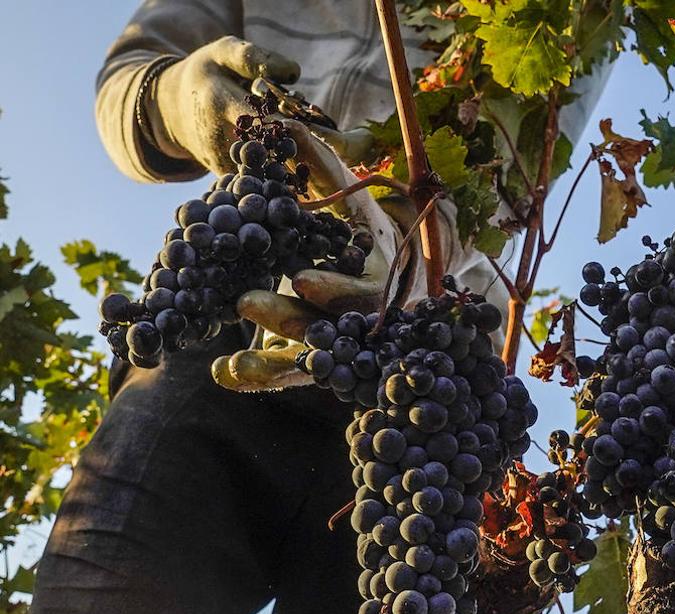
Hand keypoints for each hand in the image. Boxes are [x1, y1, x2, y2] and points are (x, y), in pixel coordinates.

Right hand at [148, 37, 372, 173]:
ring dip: (287, 180)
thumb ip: (255, 58)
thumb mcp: (223, 53)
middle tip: (321, 170)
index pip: (260, 119)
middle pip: (265, 154)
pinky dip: (275, 188)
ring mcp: (219, 161)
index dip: (287, 129)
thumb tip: (294, 72)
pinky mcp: (223, 177)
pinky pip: (252, 186)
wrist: (170, 107)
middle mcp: (218, 137)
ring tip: (313, 187)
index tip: (310, 136)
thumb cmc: (206, 74)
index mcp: (220, 103)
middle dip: (293, 160)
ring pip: (259, 177)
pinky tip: (298, 193)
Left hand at [214, 120, 411, 390]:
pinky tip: (224, 373)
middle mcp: (369, 322)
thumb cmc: (368, 240)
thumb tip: (287, 124)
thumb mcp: (354, 203)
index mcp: (382, 281)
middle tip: (245, 303)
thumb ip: (325, 169)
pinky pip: (292, 374)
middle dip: (291, 319)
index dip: (335, 289)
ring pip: (313, 362)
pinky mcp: (321, 366)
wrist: (396, 289)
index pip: (362, 293)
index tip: (301, 279)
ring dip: (272, 363)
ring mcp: (346, 350)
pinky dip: (259, 375)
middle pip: (333, 331)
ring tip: (231, 364)